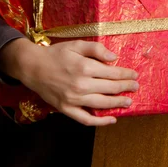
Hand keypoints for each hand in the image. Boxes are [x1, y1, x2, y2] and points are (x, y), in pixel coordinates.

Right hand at [0, 38, 138, 125]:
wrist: (32, 67)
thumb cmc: (56, 54)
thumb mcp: (76, 45)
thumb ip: (96, 49)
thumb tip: (114, 57)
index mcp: (85, 67)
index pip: (113, 73)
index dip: (126, 74)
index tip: (135, 75)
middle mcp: (81, 85)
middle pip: (111, 88)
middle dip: (126, 87)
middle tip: (135, 87)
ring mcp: (74, 99)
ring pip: (102, 104)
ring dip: (118, 103)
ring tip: (128, 102)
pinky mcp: (66, 109)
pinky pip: (86, 119)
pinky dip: (100, 121)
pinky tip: (111, 119)